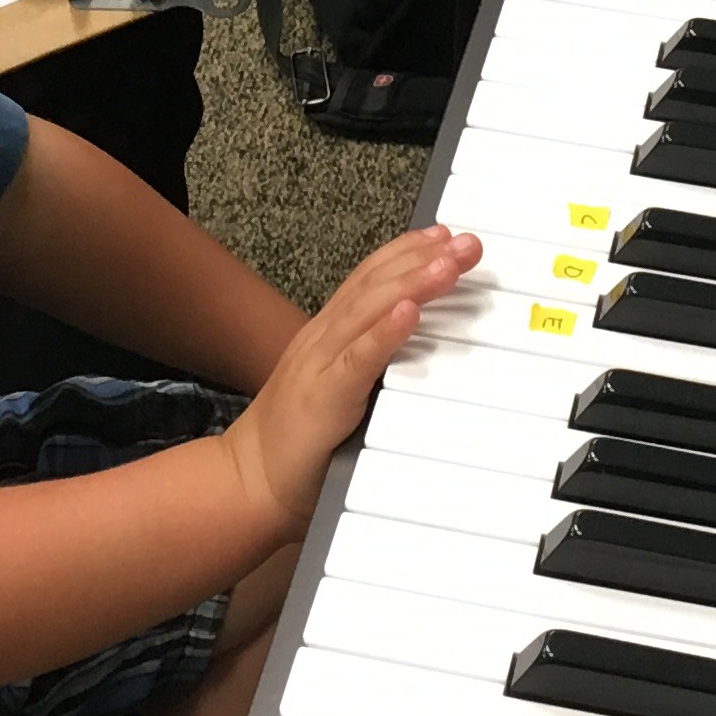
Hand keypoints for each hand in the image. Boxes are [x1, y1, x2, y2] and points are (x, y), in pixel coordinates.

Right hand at [218, 224, 478, 537]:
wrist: (249, 481)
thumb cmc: (297, 441)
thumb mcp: (336, 387)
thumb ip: (366, 361)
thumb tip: (414, 340)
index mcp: (326, 335)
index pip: (367, 279)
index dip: (405, 251)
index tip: (443, 234)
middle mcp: (321, 340)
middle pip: (373, 285)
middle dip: (421, 259)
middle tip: (466, 243)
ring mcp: (319, 366)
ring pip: (366, 312)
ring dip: (411, 284)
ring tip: (447, 266)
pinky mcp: (322, 399)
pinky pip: (356, 361)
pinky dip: (383, 333)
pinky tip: (408, 314)